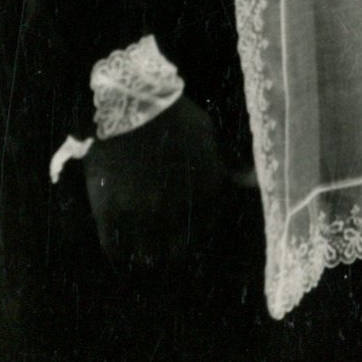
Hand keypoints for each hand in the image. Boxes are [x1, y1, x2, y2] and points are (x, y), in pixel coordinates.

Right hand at [83, 95, 227, 272]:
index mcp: (205, 191)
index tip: (185, 237)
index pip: (204, 230)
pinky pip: (115, 248)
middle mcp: (176, 208)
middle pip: (176, 252)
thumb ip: (226, 164)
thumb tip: (251, 182)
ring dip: (145, 257)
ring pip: (146, 255)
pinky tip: (121, 248)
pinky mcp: (110, 212)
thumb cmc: (173, 115)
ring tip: (142, 254)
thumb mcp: (208, 135)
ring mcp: (142, 213)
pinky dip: (119, 253)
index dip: (194, 235)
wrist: (129, 104)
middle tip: (162, 251)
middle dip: (171, 253)